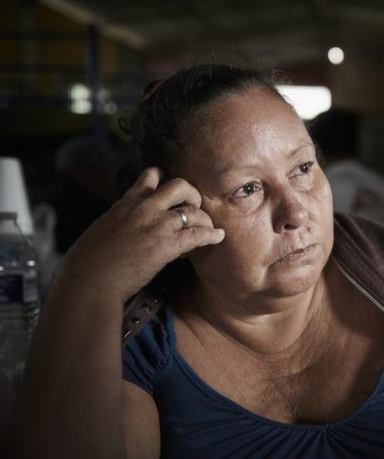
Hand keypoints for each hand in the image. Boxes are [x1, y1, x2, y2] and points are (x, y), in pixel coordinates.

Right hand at [47, 167, 224, 305]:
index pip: (149, 178)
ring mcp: (157, 224)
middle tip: (195, 207)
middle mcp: (144, 208)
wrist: (90, 280)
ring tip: (210, 227)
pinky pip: (198, 234)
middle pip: (180, 186)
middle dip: (193, 194)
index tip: (170, 188)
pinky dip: (211, 235)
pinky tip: (218, 237)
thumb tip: (120, 222)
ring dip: (205, 219)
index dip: (163, 180)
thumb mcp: (102, 230)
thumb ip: (118, 220)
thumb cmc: (89, 263)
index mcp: (126, 204)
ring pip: (193, 210)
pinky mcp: (167, 244)